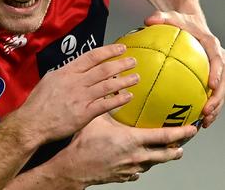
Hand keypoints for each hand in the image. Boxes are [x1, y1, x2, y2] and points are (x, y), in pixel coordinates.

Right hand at [18, 44, 138, 142]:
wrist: (33, 122)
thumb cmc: (38, 103)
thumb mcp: (49, 80)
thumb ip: (64, 74)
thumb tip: (75, 69)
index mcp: (67, 72)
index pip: (91, 57)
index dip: (108, 51)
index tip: (121, 48)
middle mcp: (76, 82)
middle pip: (103, 69)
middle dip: (121, 64)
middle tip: (133, 61)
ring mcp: (81, 97)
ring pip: (108, 85)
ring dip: (124, 81)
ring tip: (136, 78)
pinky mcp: (85, 113)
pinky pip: (106, 104)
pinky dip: (119, 100)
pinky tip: (128, 97)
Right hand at [48, 115, 196, 186]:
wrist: (74, 167)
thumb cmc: (83, 144)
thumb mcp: (96, 120)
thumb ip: (107, 104)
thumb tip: (113, 88)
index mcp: (132, 140)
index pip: (164, 137)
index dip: (180, 133)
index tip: (191, 129)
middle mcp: (136, 156)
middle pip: (165, 155)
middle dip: (176, 149)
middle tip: (183, 144)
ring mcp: (131, 168)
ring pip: (153, 164)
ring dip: (161, 158)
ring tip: (166, 153)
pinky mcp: (123, 176)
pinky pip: (138, 173)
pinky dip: (142, 167)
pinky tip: (139, 164)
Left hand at [145, 11, 224, 127]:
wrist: (190, 21)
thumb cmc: (180, 21)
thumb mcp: (170, 16)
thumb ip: (160, 17)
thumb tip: (149, 19)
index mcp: (211, 45)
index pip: (218, 59)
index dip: (217, 73)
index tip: (212, 85)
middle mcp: (217, 58)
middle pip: (223, 81)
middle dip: (218, 98)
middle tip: (206, 111)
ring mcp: (216, 69)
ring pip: (220, 91)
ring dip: (215, 108)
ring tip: (204, 122)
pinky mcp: (210, 76)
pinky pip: (209, 94)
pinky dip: (205, 106)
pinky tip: (194, 120)